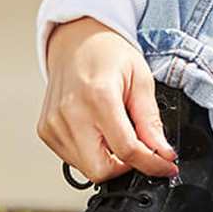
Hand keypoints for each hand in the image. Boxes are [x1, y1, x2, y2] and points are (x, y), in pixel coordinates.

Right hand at [37, 16, 181, 182]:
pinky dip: (90, 153)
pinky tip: (97, 131)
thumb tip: (162, 153)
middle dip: (125, 167)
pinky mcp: (45, 131)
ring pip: (86, 169)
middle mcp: (71, 113)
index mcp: (98, 97)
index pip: (127, 150)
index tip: (166, 166)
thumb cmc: (108, 54)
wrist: (76, 40)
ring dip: (108, 160)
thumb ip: (150, 121)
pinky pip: (72, 159)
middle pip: (100, 171)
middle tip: (138, 149)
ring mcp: (54, 124)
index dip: (152, 163)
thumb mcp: (141, 79)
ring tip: (116, 131)